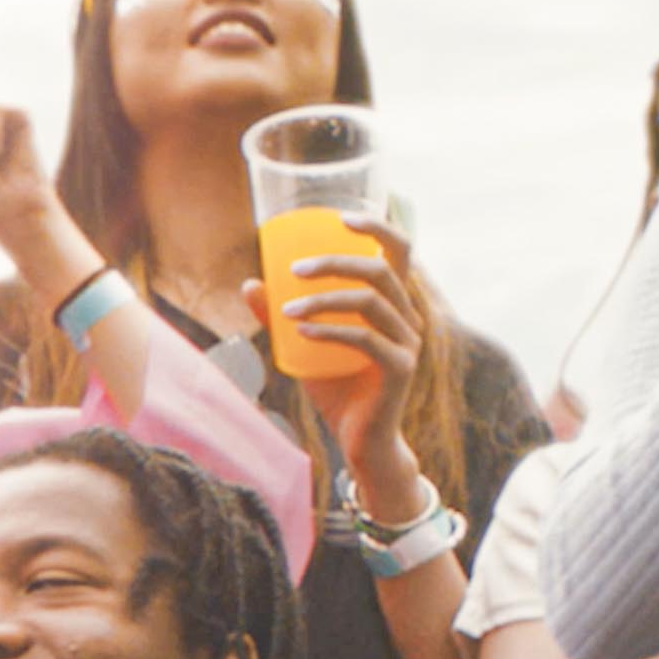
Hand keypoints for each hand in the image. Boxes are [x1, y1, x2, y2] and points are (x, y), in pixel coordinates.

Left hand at [243, 211, 430, 508]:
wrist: (361, 441)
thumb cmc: (337, 389)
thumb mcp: (304, 347)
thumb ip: (282, 317)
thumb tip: (250, 284)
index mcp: (394, 304)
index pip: (399, 251)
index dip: (378, 227)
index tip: (341, 217)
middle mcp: (408, 317)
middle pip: (382, 269)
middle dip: (337, 261)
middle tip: (295, 268)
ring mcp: (408, 343)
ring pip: (370, 301)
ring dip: (324, 298)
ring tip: (287, 308)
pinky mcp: (399, 369)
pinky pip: (364, 339)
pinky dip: (329, 331)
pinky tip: (300, 331)